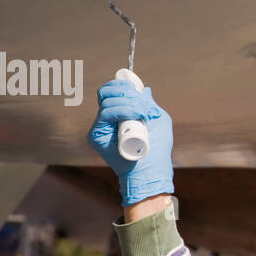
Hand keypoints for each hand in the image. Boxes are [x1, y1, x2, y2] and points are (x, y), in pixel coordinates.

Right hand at [87, 78, 174, 205]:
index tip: (137, 88)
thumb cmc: (158, 149)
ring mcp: (101, 126)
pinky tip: (135, 115)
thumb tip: (144, 89)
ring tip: (143, 114)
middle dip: (127, 93)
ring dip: (128, 103)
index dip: (122, 85)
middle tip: (143, 104)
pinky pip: (105, 114)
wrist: (152, 170)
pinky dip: (122, 111)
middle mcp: (108, 119)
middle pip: (106, 92)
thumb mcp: (158, 120)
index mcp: (119, 114)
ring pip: (107, 102)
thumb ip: (150, 104)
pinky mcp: (96, 135)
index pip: (112, 91)